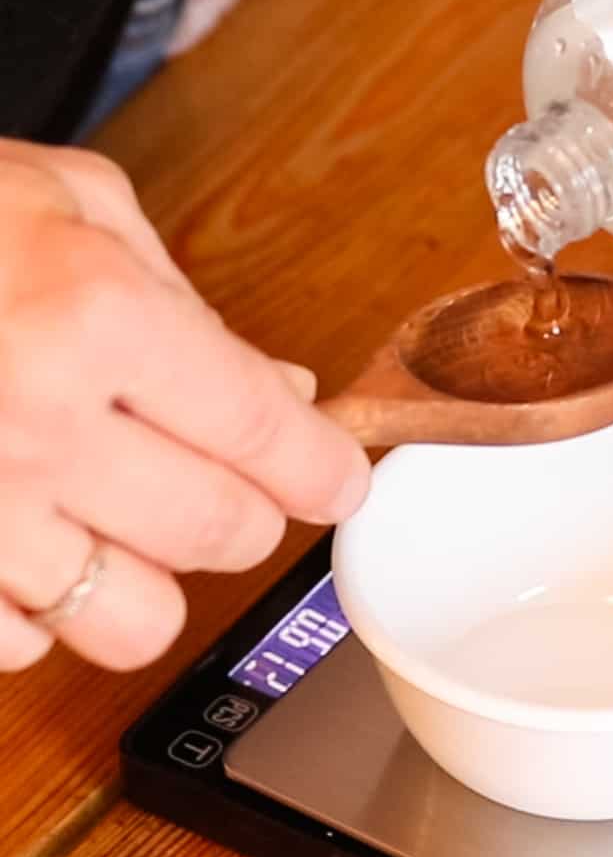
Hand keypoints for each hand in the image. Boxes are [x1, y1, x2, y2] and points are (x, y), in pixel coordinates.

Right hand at [0, 139, 369, 671]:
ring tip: (117, 517)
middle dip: (247, 510)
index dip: (324, 471)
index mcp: (96, 320)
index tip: (337, 482)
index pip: (269, 438)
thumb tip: (286, 395)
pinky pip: (22, 652)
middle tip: (221, 474)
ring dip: (151, 576)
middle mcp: (36, 431)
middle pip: (223, 536)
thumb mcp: (73, 204)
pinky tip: (23, 541)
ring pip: (137, 622)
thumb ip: (191, 305)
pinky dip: (43, 609)